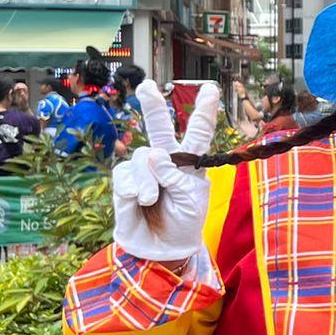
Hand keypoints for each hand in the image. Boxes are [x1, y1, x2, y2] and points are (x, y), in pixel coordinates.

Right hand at [110, 81, 220, 266]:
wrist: (162, 248)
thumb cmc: (184, 222)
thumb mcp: (192, 200)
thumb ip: (177, 177)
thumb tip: (155, 155)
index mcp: (191, 162)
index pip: (198, 132)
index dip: (203, 111)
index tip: (210, 88)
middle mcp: (167, 160)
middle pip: (159, 126)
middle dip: (153, 105)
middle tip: (147, 86)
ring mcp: (144, 170)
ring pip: (142, 157)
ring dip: (148, 180)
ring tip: (151, 199)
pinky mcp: (125, 182)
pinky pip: (126, 174)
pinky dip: (134, 186)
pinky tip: (139, 199)